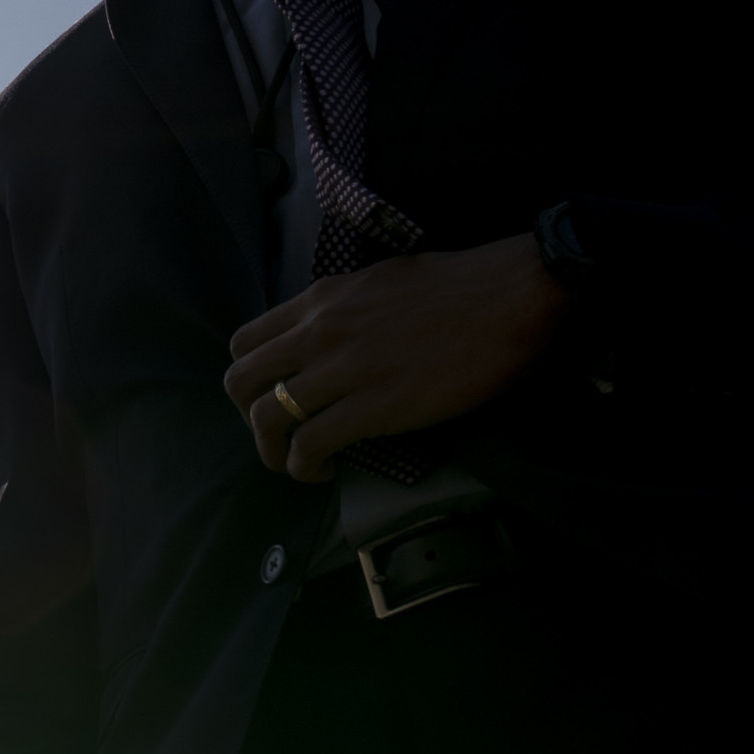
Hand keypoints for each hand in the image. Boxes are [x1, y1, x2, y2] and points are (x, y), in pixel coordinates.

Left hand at [219, 233, 565, 480]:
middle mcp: (320, 331)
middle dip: (249, 420)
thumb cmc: (460, 288)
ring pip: (268, 418)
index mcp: (321, 299)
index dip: (249, 380)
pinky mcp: (375, 405)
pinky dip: (305, 467)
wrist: (512, 294)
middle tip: (277, 438)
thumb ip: (343, 310)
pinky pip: (311, 444)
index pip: (245, 342)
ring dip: (273, 452)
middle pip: (241, 383)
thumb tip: (332, 339)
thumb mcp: (380, 282)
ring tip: (296, 465)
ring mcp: (345, 368)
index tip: (271, 398)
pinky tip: (325, 471)